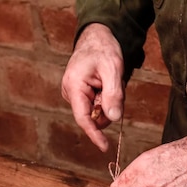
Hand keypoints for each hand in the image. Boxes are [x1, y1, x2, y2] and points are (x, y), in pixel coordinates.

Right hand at [61, 23, 124, 151]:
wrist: (97, 39)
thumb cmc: (103, 50)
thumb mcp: (113, 70)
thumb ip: (113, 95)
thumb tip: (114, 118)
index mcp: (74, 86)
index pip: (82, 118)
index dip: (94, 134)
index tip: (105, 147)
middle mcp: (71, 93)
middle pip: (94, 116)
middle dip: (109, 107)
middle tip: (116, 87)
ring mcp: (75, 95)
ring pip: (98, 112)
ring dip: (110, 102)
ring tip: (111, 82)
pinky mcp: (81, 96)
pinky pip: (98, 106)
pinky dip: (107, 99)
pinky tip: (106, 84)